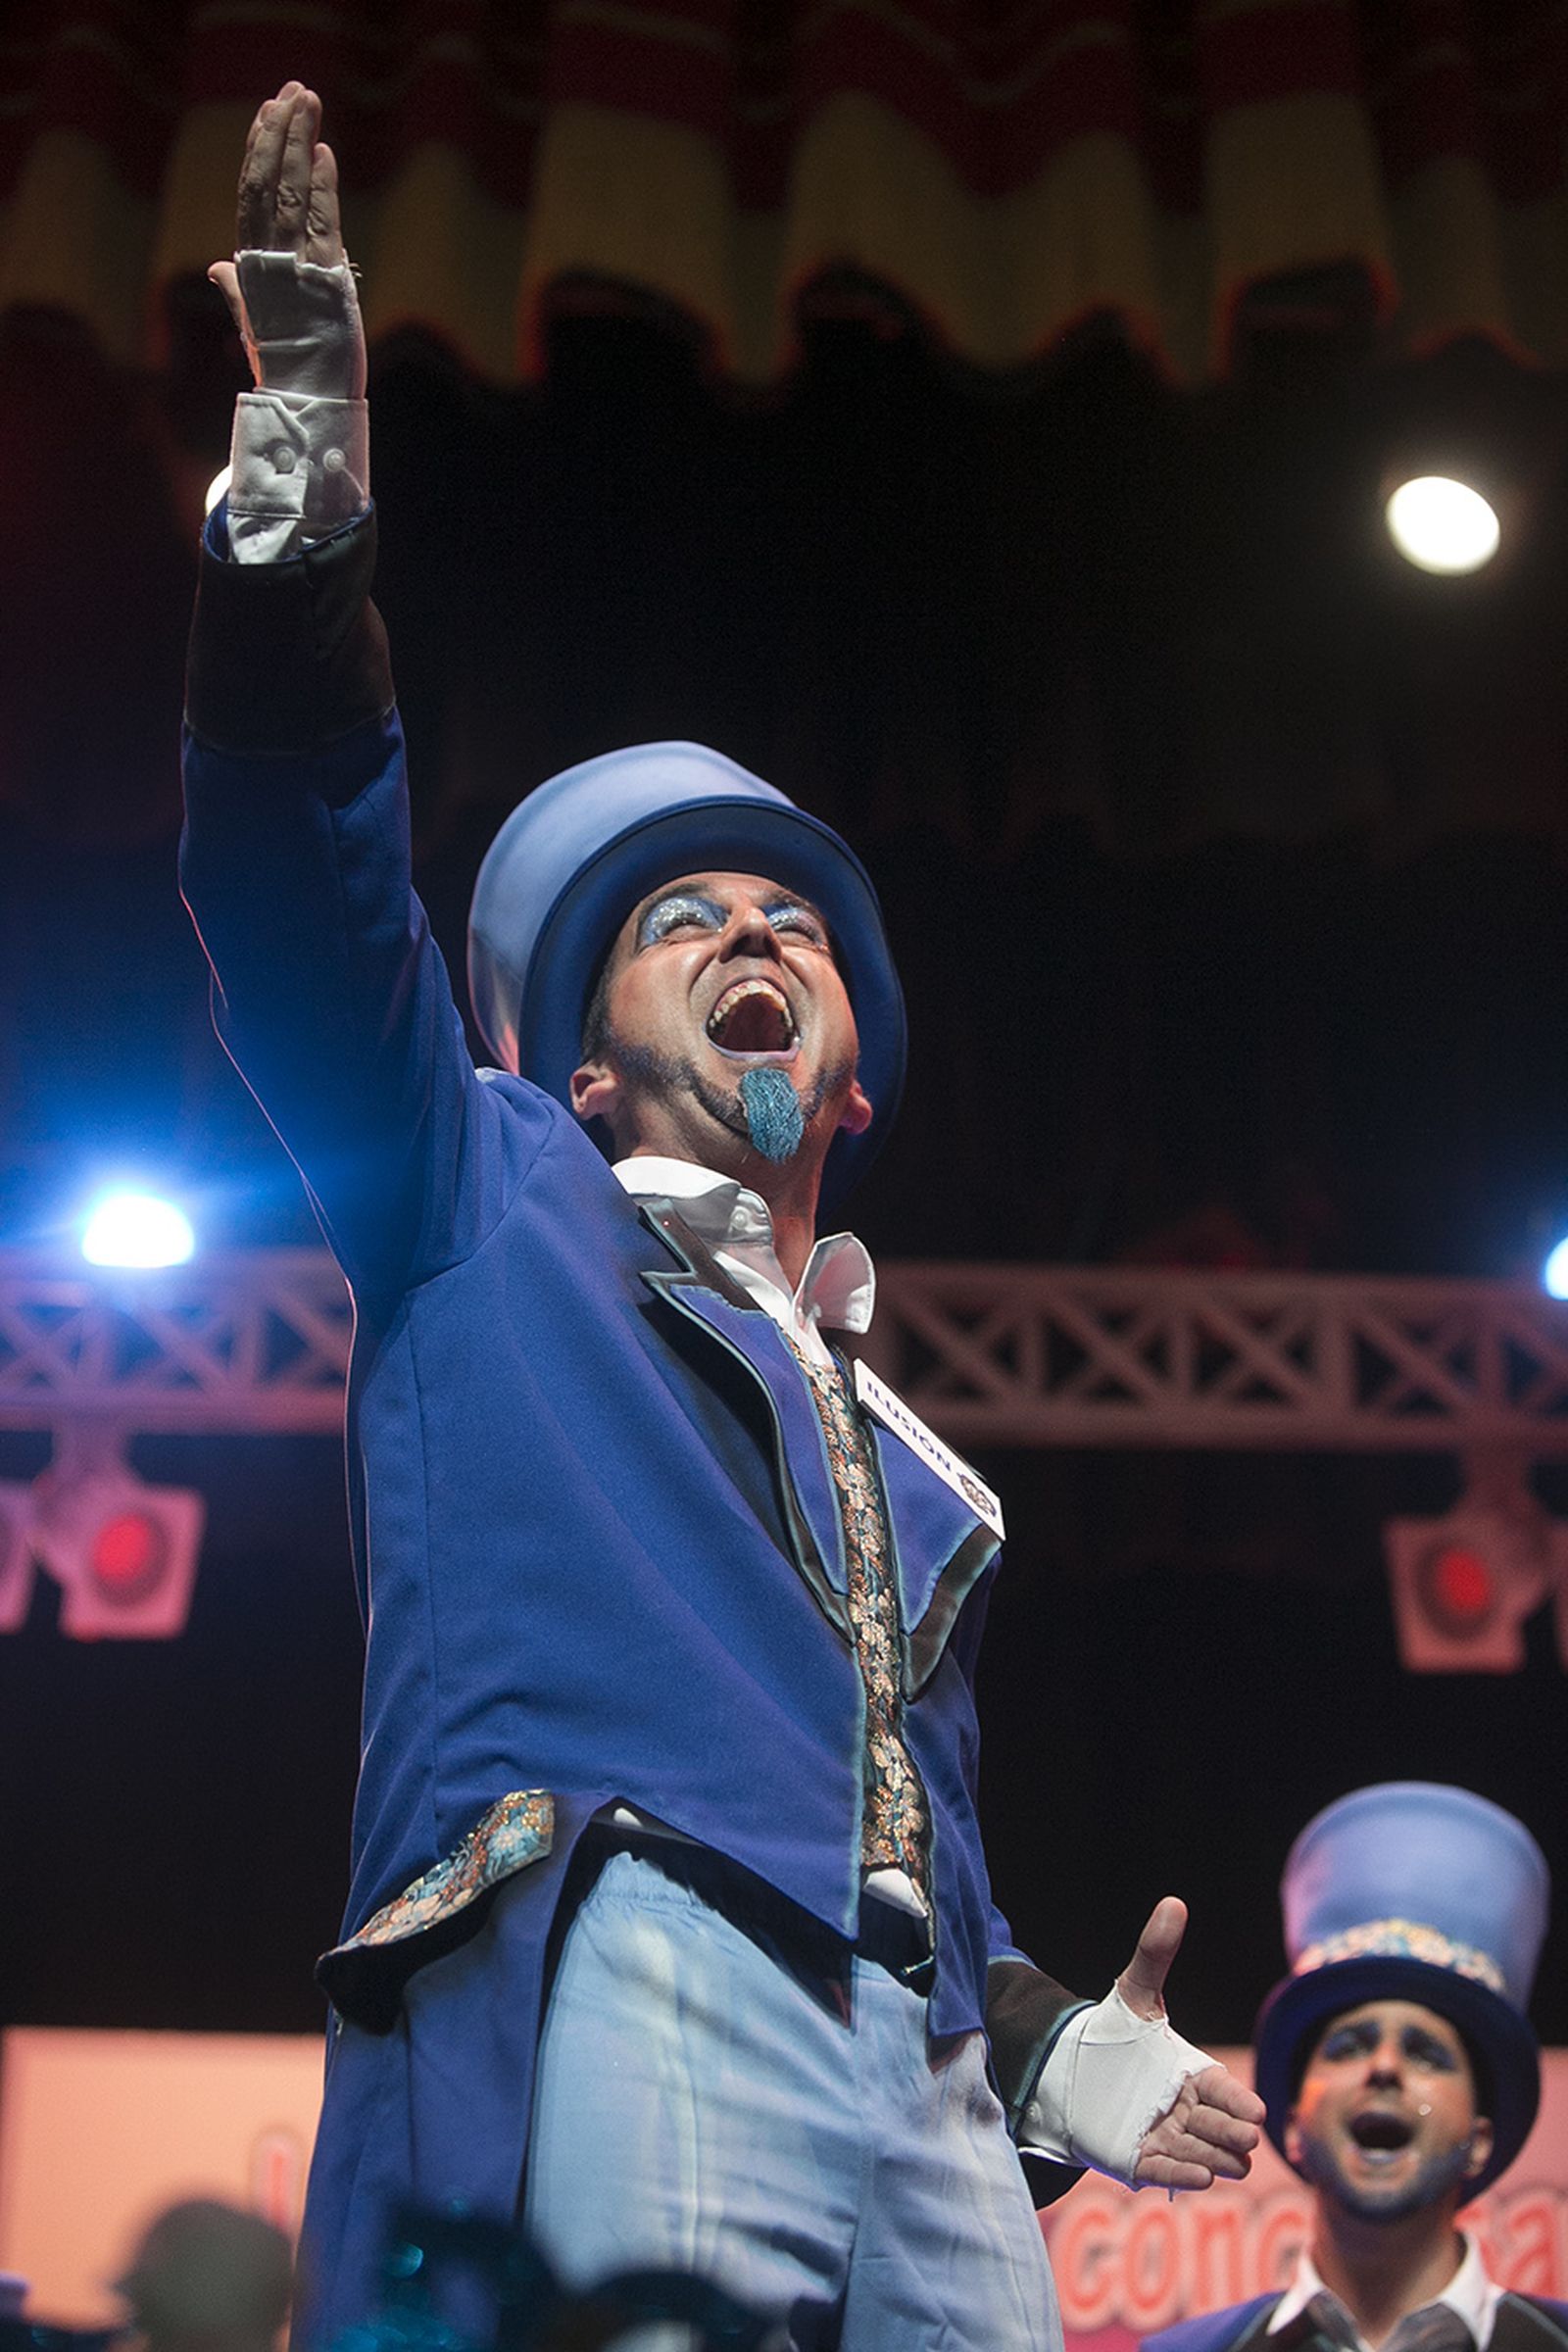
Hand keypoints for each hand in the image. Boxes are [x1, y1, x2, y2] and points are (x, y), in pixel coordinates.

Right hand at [209, 82, 343, 355]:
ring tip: (308, 101)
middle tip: (293, 91)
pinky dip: (321, 185)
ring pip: (291, 192)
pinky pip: (321, 222)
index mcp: (250, 266)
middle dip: (280, 132)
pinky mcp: (324, 279)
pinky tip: (323, 152)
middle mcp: (267, 260)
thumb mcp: (254, 324)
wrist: (302, 402)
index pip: (251, 195)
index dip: (259, 151)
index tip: (268, 113)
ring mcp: (294, 267)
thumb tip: (217, 266)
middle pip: (268, 182)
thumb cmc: (281, 367)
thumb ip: (237, 289)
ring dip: (300, 142)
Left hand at [1119, 1896, 1264, 2191]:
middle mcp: (1187, 2111)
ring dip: (1216, 2158)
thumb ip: (1155, 1953)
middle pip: (1222, 2128)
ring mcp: (1167, 2139)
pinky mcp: (1140, 2161)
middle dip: (1233, 2133)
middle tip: (1243, 2135)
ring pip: (1205, 2155)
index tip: (1255, 2112)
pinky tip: (1202, 2176)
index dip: (1239, 2103)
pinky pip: (1169, 2173)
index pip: (1226, 2092)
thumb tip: (1173, 1902)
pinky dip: (1186, 2176)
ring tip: (1225, 2160)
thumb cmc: (1112, 2034)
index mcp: (1193, 2075)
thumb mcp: (1134, 1992)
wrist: (1069, 2072)